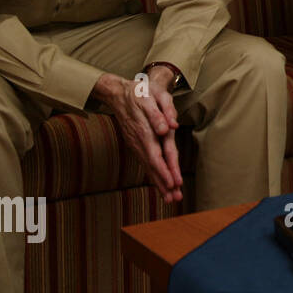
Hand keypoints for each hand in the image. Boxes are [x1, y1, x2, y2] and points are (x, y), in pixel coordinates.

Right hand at [92, 67, 182, 202]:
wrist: (119, 93)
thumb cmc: (141, 93)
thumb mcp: (153, 96)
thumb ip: (161, 113)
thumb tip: (169, 128)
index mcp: (146, 131)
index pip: (157, 155)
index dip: (165, 170)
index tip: (173, 183)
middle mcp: (139, 141)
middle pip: (153, 166)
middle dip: (163, 183)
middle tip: (174, 199)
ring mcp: (136, 145)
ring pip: (149, 167)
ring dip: (159, 183)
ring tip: (169, 199)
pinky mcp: (136, 145)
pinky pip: (145, 163)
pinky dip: (153, 175)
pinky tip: (159, 185)